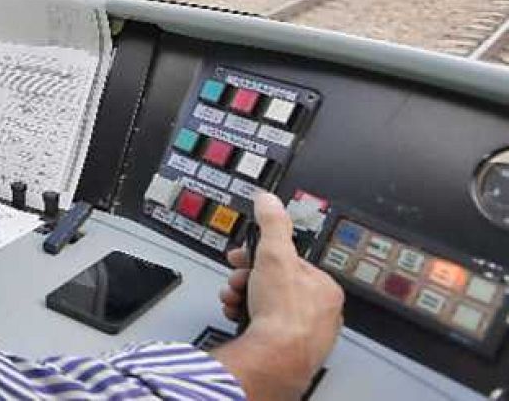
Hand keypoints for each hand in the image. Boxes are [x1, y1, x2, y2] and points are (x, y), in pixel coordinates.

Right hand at [211, 193, 343, 400]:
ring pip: (268, 307)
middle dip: (247, 280)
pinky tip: (240, 318)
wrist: (276, 357)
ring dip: (244, 299)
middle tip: (236, 282)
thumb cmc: (284, 313)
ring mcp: (305, 333)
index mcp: (324, 288)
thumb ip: (272, 224)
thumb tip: (269, 200)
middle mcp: (320, 312)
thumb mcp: (274, 255)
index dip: (259, 256)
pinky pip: (265, 328)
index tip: (241, 258)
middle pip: (275, 284)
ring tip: (235, 301)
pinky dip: (248, 320)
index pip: (288, 262)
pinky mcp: (289, 350)